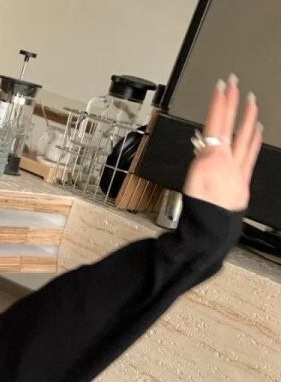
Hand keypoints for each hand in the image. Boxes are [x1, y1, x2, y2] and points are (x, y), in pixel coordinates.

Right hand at [183, 74, 262, 212]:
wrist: (212, 228)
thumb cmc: (199, 209)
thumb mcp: (192, 179)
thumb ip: (201, 159)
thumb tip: (204, 145)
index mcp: (212, 159)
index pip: (216, 124)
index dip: (219, 103)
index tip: (222, 86)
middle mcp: (228, 161)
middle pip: (230, 126)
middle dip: (232, 103)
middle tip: (235, 85)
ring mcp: (238, 169)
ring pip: (245, 137)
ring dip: (248, 117)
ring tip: (252, 102)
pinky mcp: (243, 179)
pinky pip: (252, 154)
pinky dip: (256, 139)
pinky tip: (259, 131)